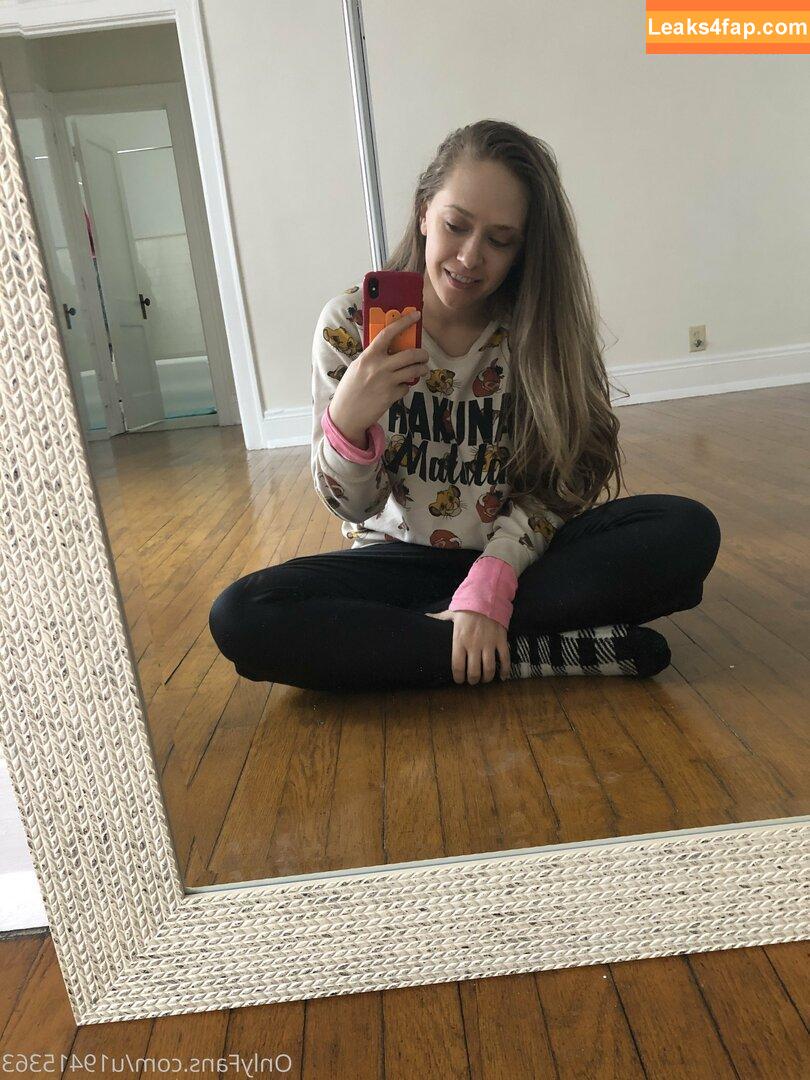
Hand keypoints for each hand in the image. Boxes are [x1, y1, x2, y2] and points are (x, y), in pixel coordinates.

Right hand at [329, 309, 428, 440]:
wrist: (346, 415)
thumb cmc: (350, 390)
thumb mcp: (357, 367)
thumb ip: (373, 357)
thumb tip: (390, 349)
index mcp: (368, 356)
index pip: (388, 333)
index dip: (404, 322)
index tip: (416, 316)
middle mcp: (379, 367)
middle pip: (410, 354)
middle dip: (422, 354)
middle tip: (423, 356)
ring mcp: (386, 382)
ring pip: (414, 370)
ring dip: (421, 369)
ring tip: (421, 370)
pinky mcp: (392, 396)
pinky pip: (406, 387)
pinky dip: (405, 387)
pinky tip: (398, 389)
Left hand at [425, 609, 510, 684]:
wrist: (486, 596)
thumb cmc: (467, 608)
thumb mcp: (451, 613)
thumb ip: (439, 618)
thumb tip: (425, 616)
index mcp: (459, 640)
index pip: (457, 666)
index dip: (458, 677)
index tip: (459, 681)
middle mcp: (474, 644)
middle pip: (473, 671)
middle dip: (473, 680)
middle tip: (472, 681)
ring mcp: (488, 643)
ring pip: (489, 668)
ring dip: (487, 678)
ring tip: (484, 680)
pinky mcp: (501, 640)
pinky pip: (505, 659)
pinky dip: (505, 670)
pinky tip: (502, 677)